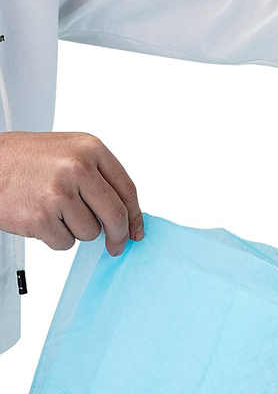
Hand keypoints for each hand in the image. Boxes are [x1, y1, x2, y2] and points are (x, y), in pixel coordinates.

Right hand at [0, 132, 143, 255]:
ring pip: (90, 232)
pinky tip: (41, 218)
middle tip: (116, 245)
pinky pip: (65, 242)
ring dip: (76, 230)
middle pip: (116, 215)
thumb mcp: (69, 152)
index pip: (127, 189)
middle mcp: (78, 168)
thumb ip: (98, 176)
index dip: (135, 215)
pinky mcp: (41, 217)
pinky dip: (55, 237)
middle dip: (118, 235)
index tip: (136, 230)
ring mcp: (59, 192)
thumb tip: (124, 212)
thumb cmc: (24, 160)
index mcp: (90, 149)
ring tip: (54, 211)